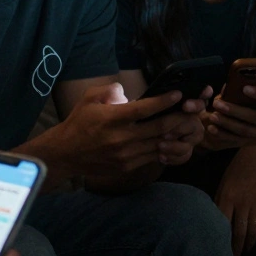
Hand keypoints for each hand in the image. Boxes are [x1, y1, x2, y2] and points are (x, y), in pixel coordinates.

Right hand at [55, 83, 202, 174]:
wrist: (65, 154)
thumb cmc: (79, 122)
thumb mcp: (89, 99)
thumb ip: (109, 89)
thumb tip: (126, 91)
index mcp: (113, 119)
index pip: (145, 109)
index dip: (164, 101)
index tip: (177, 94)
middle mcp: (121, 138)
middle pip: (159, 128)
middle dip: (178, 118)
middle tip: (190, 110)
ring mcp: (126, 155)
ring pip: (158, 144)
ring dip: (173, 134)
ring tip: (184, 124)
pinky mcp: (127, 166)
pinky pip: (151, 156)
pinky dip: (161, 147)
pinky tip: (168, 139)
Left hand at [204, 85, 255, 147]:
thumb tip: (238, 77)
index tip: (244, 88)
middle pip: (255, 117)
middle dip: (235, 111)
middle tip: (217, 103)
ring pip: (245, 131)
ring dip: (227, 124)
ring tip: (213, 115)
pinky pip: (239, 141)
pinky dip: (224, 135)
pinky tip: (212, 129)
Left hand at [214, 146, 255, 255]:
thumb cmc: (237, 167)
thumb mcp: (224, 182)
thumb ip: (221, 202)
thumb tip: (217, 222)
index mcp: (227, 196)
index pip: (223, 225)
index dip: (222, 241)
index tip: (219, 251)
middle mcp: (241, 202)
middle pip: (239, 232)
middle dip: (236, 248)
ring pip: (253, 230)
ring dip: (249, 243)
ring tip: (246, 250)